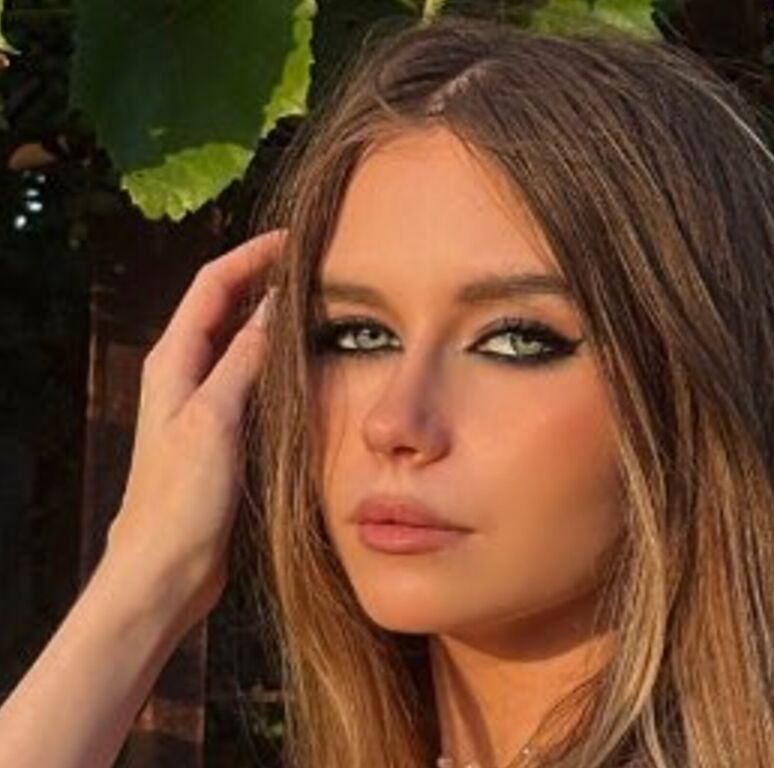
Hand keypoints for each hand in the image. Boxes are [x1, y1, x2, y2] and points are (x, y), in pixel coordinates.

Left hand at [102, 229, 283, 634]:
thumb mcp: (214, 419)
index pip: (212, 287)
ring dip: (272, 319)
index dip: (251, 256)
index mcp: (173, 363)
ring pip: (240, 342)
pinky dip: (277, 359)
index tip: (294, 238)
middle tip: (314, 265)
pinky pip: (251, 379)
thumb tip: (274, 307)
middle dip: (264, 279)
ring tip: (317, 304)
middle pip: (225, 308)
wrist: (164, 568)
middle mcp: (184, 376)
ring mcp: (203, 404)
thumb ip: (243, 361)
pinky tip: (306, 364)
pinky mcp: (221, 432)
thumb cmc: (180, 499)